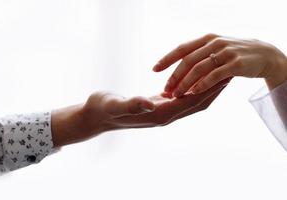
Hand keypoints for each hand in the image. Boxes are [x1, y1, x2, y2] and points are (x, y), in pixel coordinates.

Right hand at [51, 79, 228, 146]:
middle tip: (231, 73)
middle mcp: (165, 115)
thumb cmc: (103, 109)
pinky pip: (181, 98)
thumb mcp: (115, 105)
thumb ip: (131, 105)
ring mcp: (162, 112)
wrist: (96, 116)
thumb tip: (147, 103)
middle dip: (215, 89)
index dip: (209, 89)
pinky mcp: (157, 106)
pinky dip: (193, 88)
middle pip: (197, 102)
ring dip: (207, 89)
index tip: (225, 76)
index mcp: (159, 114)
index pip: (191, 102)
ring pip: (191, 101)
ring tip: (219, 74)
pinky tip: (197, 78)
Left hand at [153, 34, 286, 96]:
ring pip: (199, 69)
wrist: (263, 53)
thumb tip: (180, 67)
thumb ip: (199, 54)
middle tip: (165, 89)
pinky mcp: (235, 64)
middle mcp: (214, 43)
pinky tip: (193, 92)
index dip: (167, 59)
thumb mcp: (216, 47)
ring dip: (185, 83)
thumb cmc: (234, 52)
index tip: (154, 69)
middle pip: (188, 60)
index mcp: (206, 39)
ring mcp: (225, 53)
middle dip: (174, 76)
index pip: (182, 49)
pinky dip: (202, 84)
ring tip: (176, 95)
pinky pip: (215, 75)